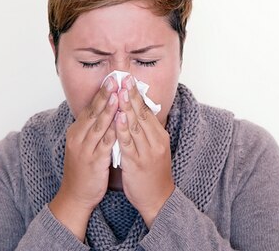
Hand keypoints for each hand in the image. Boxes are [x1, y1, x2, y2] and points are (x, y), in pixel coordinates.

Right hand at [48, 77, 118, 239]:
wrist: (75, 195)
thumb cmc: (84, 170)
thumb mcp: (85, 145)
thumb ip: (94, 129)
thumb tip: (107, 112)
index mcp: (77, 132)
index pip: (90, 108)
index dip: (101, 93)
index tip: (111, 79)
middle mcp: (78, 137)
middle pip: (93, 112)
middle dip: (105, 95)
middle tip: (115, 79)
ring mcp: (85, 149)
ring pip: (98, 125)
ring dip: (108, 109)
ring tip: (117, 95)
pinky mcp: (93, 162)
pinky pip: (104, 144)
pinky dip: (112, 132)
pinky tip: (120, 123)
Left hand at [115, 75, 174, 227]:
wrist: (159, 199)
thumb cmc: (153, 174)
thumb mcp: (153, 149)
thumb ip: (146, 132)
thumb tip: (135, 114)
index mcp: (159, 136)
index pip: (147, 110)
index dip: (137, 95)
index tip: (129, 80)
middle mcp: (156, 141)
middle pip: (142, 114)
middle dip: (132, 95)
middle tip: (125, 78)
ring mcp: (147, 151)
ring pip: (136, 126)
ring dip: (127, 108)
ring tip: (120, 92)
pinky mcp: (138, 162)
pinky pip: (129, 143)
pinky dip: (123, 129)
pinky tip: (119, 118)